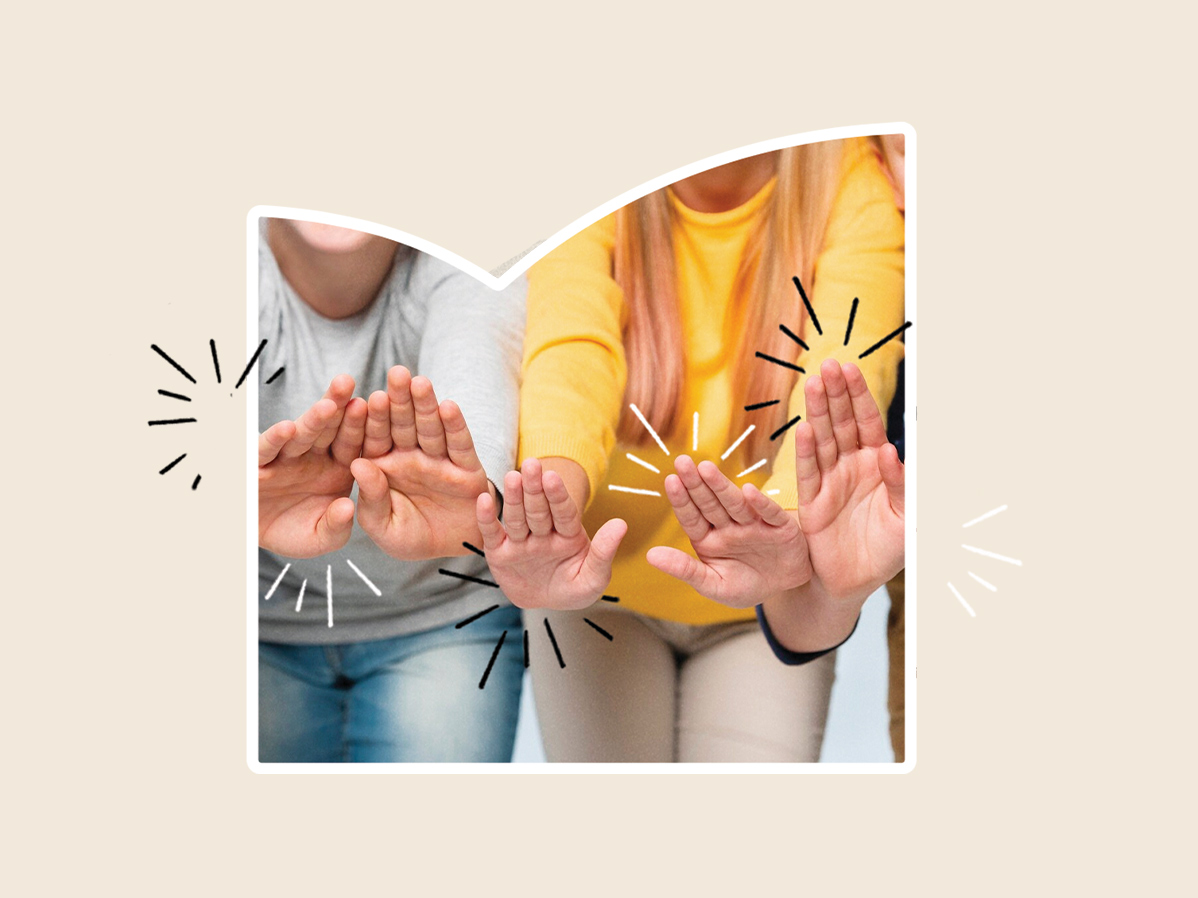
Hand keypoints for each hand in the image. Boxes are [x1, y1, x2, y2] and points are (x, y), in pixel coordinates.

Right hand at [258, 375, 366, 557]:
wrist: (254, 534)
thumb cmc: (293, 532)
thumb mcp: (321, 537)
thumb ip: (336, 526)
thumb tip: (346, 508)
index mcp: (339, 467)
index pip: (354, 442)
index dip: (364, 425)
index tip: (379, 405)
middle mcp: (314, 456)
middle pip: (331, 429)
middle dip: (341, 407)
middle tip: (352, 384)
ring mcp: (287, 457)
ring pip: (303, 434)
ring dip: (315, 418)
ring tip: (329, 404)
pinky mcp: (258, 463)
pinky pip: (268, 450)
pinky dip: (276, 440)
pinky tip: (288, 428)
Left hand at [349, 366, 492, 559]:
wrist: (451, 551)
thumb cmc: (411, 537)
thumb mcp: (382, 526)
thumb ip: (370, 498)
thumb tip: (359, 464)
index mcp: (384, 465)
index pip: (376, 436)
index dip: (374, 418)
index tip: (368, 397)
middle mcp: (410, 456)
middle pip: (404, 423)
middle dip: (401, 398)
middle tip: (397, 372)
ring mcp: (438, 459)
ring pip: (430, 427)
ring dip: (426, 405)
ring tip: (421, 383)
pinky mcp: (466, 467)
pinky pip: (459, 444)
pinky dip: (455, 426)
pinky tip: (449, 406)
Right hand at [476, 458, 627, 609]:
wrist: (545, 603)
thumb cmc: (573, 588)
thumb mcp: (593, 578)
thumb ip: (604, 552)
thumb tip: (621, 524)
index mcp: (568, 535)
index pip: (564, 513)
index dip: (558, 496)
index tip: (553, 477)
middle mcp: (543, 533)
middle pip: (539, 510)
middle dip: (535, 488)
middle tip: (532, 464)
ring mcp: (521, 541)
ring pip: (517, 517)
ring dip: (514, 497)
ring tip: (512, 476)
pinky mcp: (500, 553)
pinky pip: (493, 534)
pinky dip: (487, 518)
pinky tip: (485, 499)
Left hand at [646, 455, 811, 607]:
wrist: (785, 588)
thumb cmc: (746, 585)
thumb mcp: (713, 584)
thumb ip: (684, 569)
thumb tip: (650, 556)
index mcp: (709, 539)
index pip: (692, 517)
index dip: (681, 500)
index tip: (670, 480)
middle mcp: (729, 527)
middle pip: (710, 504)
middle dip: (696, 483)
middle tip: (682, 462)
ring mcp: (754, 524)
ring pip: (735, 504)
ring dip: (721, 487)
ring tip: (706, 469)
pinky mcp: (780, 527)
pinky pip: (769, 514)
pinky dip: (761, 504)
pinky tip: (749, 491)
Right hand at [795, 359, 904, 599]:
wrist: (858, 581)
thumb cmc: (888, 548)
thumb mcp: (908, 516)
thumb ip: (903, 483)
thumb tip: (890, 449)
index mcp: (876, 463)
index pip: (866, 422)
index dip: (858, 396)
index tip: (850, 369)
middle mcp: (851, 466)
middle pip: (841, 423)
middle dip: (835, 394)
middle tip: (827, 366)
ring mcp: (830, 482)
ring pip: (823, 441)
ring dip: (818, 413)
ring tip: (813, 385)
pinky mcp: (812, 502)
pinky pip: (808, 473)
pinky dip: (806, 452)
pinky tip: (805, 430)